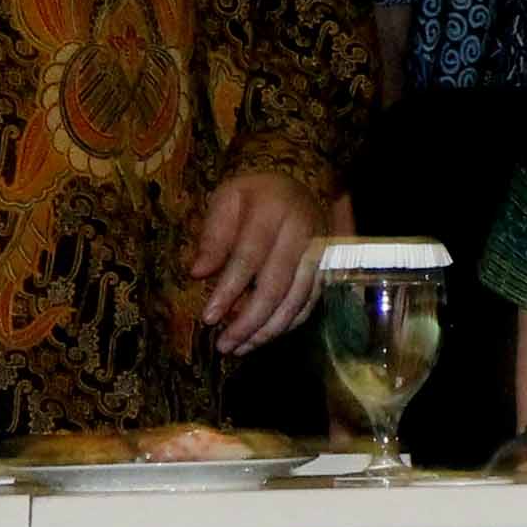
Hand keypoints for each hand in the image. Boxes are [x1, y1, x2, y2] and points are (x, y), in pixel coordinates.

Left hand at [190, 171, 328, 354]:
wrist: (300, 178)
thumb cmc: (255, 193)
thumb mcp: (227, 200)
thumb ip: (214, 236)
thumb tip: (198, 273)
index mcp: (272, 212)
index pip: (249, 258)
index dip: (228, 291)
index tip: (208, 319)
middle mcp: (301, 233)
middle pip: (276, 286)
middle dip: (248, 321)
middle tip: (224, 345)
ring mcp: (319, 251)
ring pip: (296, 299)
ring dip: (268, 330)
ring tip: (241, 348)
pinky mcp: (327, 266)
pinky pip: (311, 302)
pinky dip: (289, 324)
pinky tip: (266, 337)